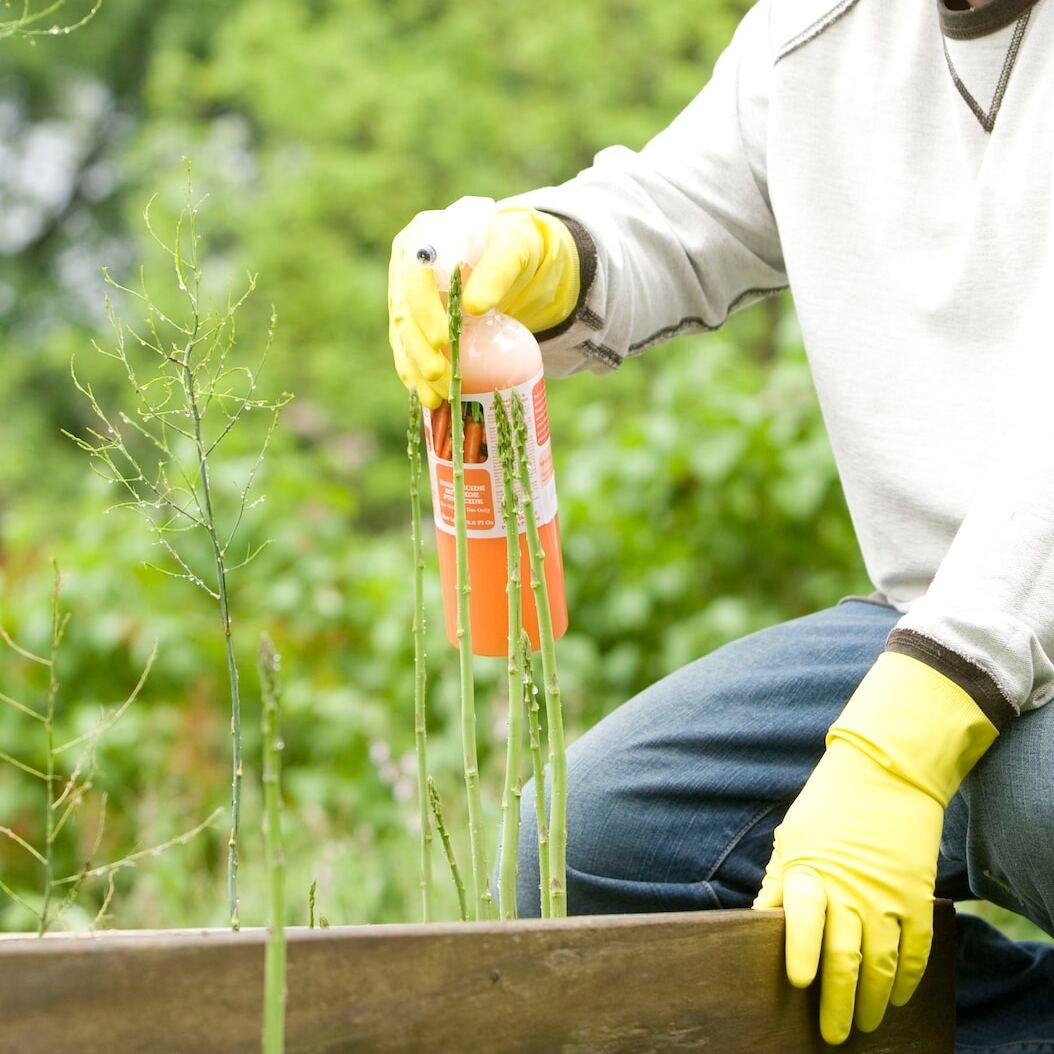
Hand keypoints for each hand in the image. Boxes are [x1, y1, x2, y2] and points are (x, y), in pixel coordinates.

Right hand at [388, 204, 579, 407]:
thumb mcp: (514, 249)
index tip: (444, 339)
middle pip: (402, 312)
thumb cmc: (514, 247)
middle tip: (441, 375)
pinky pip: (408, 351)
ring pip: (401, 337)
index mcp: (422, 238)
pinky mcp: (414, 321)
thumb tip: (474, 306)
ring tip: (436, 398)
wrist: (514, 259)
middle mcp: (406, 267)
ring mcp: (406, 295)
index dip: (424, 311)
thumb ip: (497, 270)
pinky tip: (428, 398)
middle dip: (420, 349)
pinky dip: (416, 376)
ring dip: (416, 370)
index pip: (413, 277)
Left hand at [754, 651, 997, 1044]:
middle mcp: (849, 887)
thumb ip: (779, 883)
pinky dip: (908, 979)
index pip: (802, 917)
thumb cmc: (828, 806)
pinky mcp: (917, 895)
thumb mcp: (792, 838)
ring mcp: (887, 895)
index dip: (800, 950)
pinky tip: (898, 997)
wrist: (886, 770)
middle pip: (844, 957)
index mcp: (810, 869)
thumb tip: (758, 923)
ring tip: (864, 1025)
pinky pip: (916, 949)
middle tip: (831, 1034)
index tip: (797, 982)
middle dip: (838, 1002)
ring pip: (883, 965)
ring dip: (874, 1002)